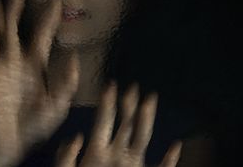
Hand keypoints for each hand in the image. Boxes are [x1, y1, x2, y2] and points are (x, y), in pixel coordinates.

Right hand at [0, 0, 78, 165]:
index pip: (42, 33)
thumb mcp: (58, 104)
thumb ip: (68, 83)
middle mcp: (15, 59)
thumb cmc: (35, 122)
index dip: (49, 16)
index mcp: (35, 63)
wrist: (13, 141)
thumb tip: (74, 56)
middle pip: (14, 26)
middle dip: (16, 6)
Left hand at [55, 83, 181, 166]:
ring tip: (151, 100)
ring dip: (147, 120)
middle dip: (129, 105)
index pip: (103, 121)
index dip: (107, 103)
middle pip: (125, 124)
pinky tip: (175, 147)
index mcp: (96, 151)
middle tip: (133, 87)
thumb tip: (77, 136)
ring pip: (142, 138)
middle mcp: (115, 154)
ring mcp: (131, 166)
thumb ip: (66, 158)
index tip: (110, 85)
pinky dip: (170, 160)